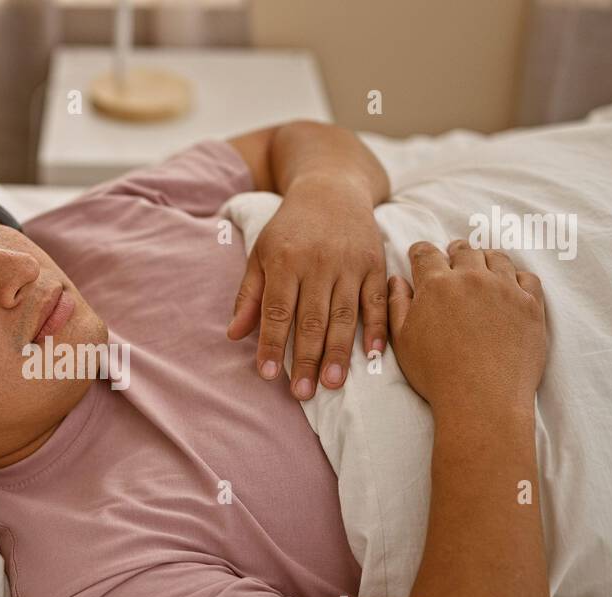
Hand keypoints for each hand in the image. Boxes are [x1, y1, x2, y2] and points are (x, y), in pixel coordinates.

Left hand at [227, 175, 387, 399]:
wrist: (332, 189)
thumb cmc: (290, 229)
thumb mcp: (262, 254)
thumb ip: (249, 295)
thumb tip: (234, 335)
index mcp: (285, 260)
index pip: (277, 310)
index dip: (273, 344)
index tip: (268, 374)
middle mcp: (319, 262)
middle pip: (312, 318)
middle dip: (307, 358)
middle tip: (303, 393)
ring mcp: (350, 263)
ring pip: (345, 315)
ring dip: (339, 352)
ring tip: (333, 384)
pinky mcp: (375, 264)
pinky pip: (376, 301)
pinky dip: (377, 328)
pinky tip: (373, 356)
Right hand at [387, 240, 546, 418]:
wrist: (482, 399)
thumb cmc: (437, 374)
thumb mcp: (403, 341)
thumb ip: (398, 305)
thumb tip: (397, 281)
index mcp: (436, 285)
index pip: (426, 253)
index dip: (420, 253)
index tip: (419, 256)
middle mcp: (472, 278)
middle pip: (464, 250)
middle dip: (455, 253)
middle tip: (453, 260)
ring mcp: (505, 289)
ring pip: (497, 258)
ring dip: (486, 260)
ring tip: (482, 271)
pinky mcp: (531, 304)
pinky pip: (527, 277)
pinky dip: (517, 278)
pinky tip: (510, 288)